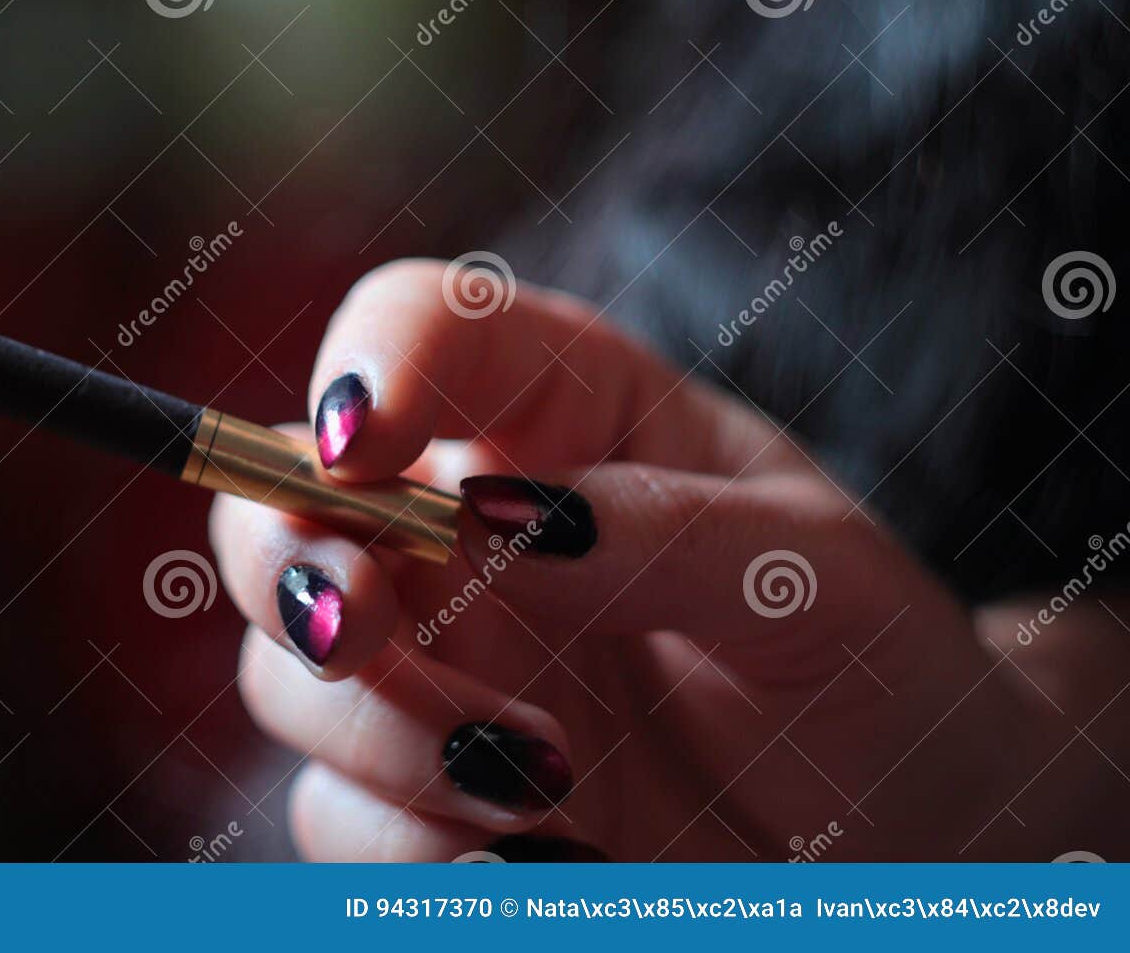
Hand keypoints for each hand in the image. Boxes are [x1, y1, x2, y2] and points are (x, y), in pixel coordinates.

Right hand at [209, 259, 1097, 860]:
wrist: (900, 843)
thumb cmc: (872, 666)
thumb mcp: (817, 580)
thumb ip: (665, 535)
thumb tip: (494, 523)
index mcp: (564, 417)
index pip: (421, 330)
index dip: (366, 365)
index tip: (364, 449)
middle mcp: (466, 533)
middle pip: (284, 504)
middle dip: (299, 566)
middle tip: (370, 625)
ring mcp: (440, 667)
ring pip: (290, 677)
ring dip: (381, 731)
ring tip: (547, 779)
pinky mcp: (429, 796)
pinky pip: (342, 819)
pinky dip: (413, 852)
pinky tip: (550, 854)